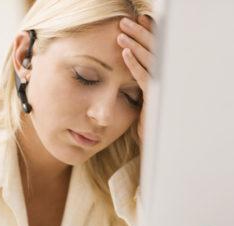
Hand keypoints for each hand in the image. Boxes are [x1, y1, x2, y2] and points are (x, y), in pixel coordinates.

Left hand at [117, 15, 155, 150]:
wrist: (151, 146)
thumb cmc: (140, 125)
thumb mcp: (135, 100)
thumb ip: (132, 84)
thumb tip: (121, 68)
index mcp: (158, 77)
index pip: (154, 51)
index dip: (146, 36)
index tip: (137, 22)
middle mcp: (162, 81)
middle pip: (153, 50)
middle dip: (140, 34)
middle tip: (126, 21)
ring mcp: (160, 89)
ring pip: (149, 61)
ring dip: (136, 44)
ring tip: (122, 33)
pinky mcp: (154, 100)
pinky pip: (144, 78)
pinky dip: (134, 64)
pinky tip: (125, 54)